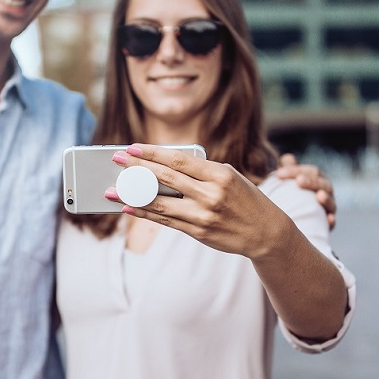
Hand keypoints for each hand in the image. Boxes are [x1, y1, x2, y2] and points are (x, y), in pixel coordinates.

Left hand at [107, 144, 290, 259]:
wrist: (265, 232)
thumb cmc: (244, 198)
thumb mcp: (228, 177)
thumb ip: (199, 172)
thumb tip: (162, 167)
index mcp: (219, 174)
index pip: (179, 160)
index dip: (153, 153)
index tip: (133, 147)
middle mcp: (211, 194)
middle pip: (166, 178)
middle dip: (138, 168)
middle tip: (117, 159)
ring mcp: (203, 215)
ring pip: (161, 202)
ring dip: (133, 195)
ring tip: (113, 189)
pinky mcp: (198, 231)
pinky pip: (165, 221)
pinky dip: (145, 213)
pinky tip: (128, 207)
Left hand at [276, 153, 335, 229]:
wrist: (290, 221)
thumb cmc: (287, 195)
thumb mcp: (285, 182)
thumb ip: (287, 169)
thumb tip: (286, 158)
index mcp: (316, 180)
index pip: (311, 171)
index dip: (296, 170)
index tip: (279, 173)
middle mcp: (325, 192)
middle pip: (323, 184)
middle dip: (312, 181)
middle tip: (299, 181)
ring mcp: (328, 208)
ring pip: (331, 202)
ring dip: (327, 198)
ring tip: (319, 196)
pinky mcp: (327, 224)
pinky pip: (332, 222)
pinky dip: (332, 220)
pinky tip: (329, 219)